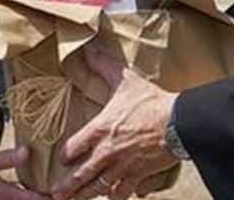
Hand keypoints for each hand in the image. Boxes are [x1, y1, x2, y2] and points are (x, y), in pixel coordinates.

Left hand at [50, 47, 178, 199]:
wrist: (178, 122)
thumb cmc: (150, 101)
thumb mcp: (124, 80)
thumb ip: (104, 66)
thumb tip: (88, 49)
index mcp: (98, 130)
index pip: (72, 149)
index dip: (66, 155)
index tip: (63, 158)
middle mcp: (106, 153)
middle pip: (80, 175)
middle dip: (66, 186)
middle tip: (55, 195)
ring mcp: (122, 167)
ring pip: (98, 188)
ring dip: (85, 195)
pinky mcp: (138, 176)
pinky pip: (122, 192)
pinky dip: (116, 196)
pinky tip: (113, 197)